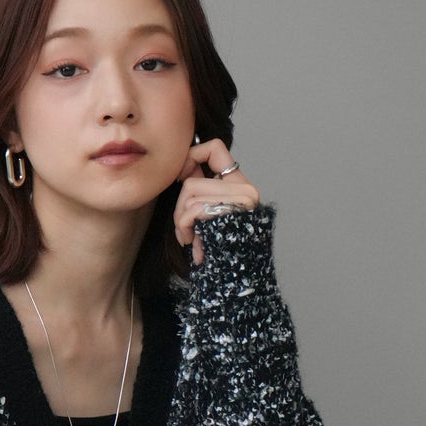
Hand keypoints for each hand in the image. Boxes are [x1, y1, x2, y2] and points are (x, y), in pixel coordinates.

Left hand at [174, 138, 260, 265]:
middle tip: (184, 229)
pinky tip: (191, 243)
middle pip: (192, 181)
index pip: (214, 147)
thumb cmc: (216, 252)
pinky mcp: (232, 211)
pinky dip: (183, 226)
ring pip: (190, 192)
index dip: (191, 157)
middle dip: (179, 207)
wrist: (233, 279)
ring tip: (188, 238)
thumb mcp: (205, 219)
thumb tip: (181, 170)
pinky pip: (193, 208)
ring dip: (180, 220)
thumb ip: (197, 193)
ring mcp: (241, 200)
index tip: (181, 177)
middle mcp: (245, 190)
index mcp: (240, 186)